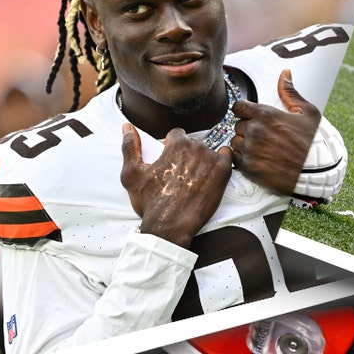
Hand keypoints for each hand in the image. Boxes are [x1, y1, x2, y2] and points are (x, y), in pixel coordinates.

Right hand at [120, 123, 232, 248]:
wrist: (170, 226)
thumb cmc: (150, 202)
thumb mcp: (132, 174)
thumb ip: (129, 147)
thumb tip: (127, 127)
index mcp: (176, 144)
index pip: (177, 135)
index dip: (171, 148)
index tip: (170, 163)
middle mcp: (196, 147)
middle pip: (193, 144)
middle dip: (187, 156)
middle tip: (180, 176)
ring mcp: (212, 159)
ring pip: (208, 152)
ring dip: (202, 162)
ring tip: (193, 181)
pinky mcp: (224, 172)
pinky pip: (226, 157)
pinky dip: (220, 162)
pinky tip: (212, 174)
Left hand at [230, 70, 321, 194]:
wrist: (316, 171)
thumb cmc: (313, 141)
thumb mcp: (307, 112)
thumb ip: (290, 93)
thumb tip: (285, 73)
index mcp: (265, 114)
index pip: (238, 107)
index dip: (244, 112)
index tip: (253, 118)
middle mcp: (254, 130)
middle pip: (237, 125)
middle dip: (247, 129)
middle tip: (264, 137)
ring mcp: (250, 150)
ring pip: (235, 142)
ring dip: (244, 145)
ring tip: (262, 149)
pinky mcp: (248, 168)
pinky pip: (235, 159)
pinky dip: (243, 160)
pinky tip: (257, 160)